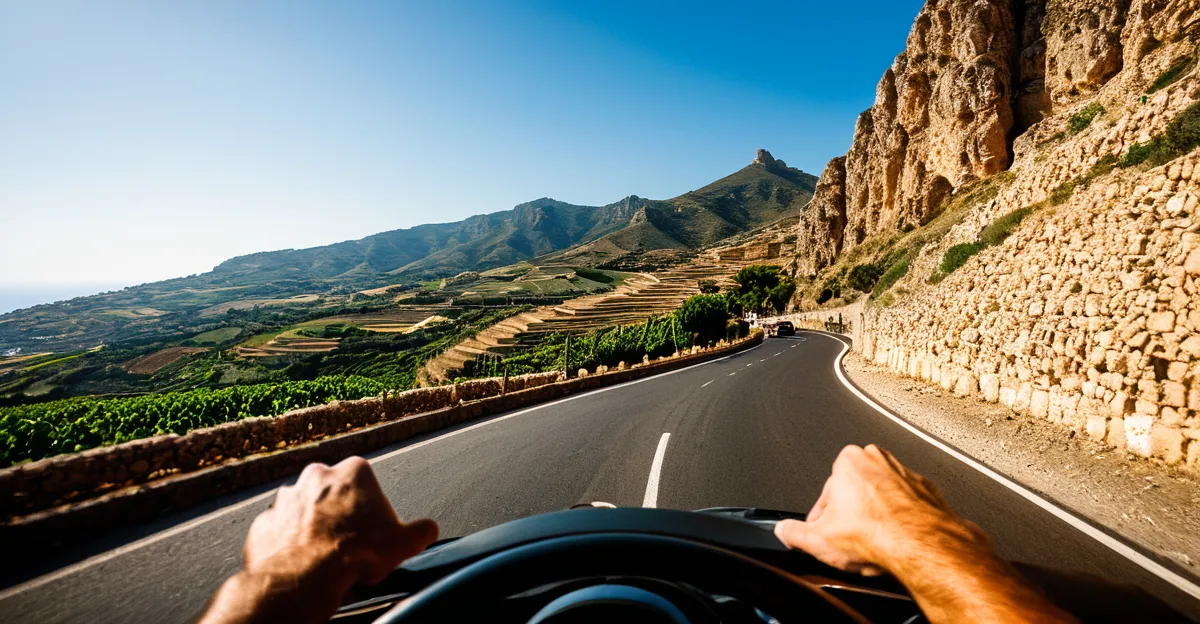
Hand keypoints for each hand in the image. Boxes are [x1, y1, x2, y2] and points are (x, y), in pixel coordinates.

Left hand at [201, 457, 437, 623]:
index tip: (375, 529)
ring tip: (324, 555)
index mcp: (354, 471)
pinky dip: (288, 544)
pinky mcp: (264, 522)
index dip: (373, 508)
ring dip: (312, 526)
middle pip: (334, 491)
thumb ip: (421, 530)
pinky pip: (280, 532)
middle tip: (350, 541)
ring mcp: (286, 498)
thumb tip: (428, 530)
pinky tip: (301, 563)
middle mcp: (317, 475)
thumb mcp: (404, 542)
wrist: (306, 576)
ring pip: (304, 510)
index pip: (367, 483)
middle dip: (340, 512)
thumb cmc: (356, 552)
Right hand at [775, 444, 1076, 623]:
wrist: (921, 544)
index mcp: (849, 460)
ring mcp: (907, 475)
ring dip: (877, 520)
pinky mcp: (929, 493)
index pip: (827, 492)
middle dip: (852, 518)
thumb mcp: (817, 538)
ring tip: (874, 545)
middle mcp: (879, 460)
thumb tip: (785, 531)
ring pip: (882, 501)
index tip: (825, 534)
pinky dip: (901, 524)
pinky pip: (907, 509)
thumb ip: (794, 532)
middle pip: (855, 494)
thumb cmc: (876, 532)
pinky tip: (895, 543)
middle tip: (851, 542)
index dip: (823, 520)